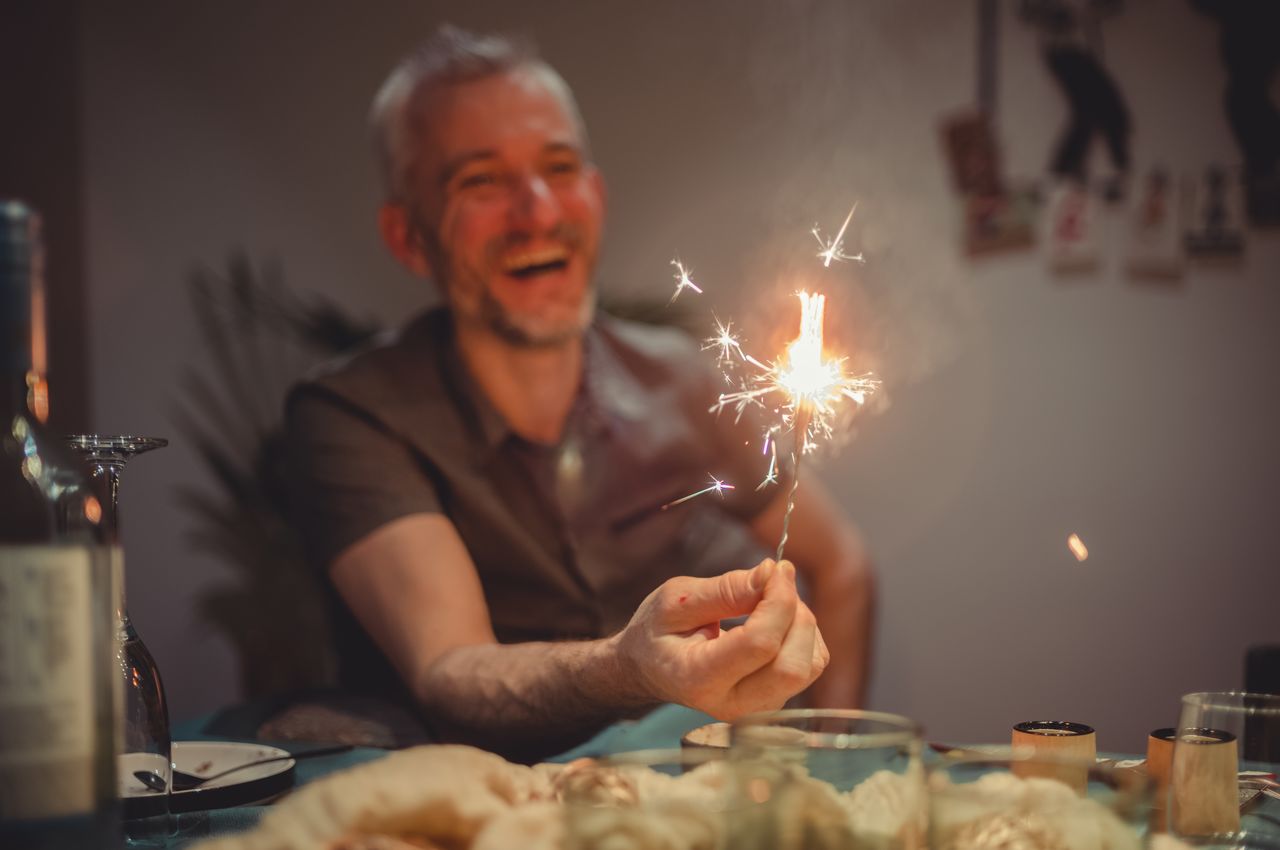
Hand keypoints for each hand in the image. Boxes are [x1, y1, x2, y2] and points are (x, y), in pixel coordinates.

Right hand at [612, 558, 829, 719]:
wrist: (648, 669)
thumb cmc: (657, 632)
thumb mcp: (676, 600)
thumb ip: (724, 590)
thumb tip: (772, 574)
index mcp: (699, 678)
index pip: (761, 644)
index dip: (778, 600)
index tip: (775, 568)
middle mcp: (733, 704)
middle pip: (794, 666)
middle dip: (796, 613)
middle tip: (774, 582)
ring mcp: (756, 708)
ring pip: (809, 665)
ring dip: (802, 622)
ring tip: (770, 601)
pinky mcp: (773, 701)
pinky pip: (811, 665)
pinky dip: (804, 634)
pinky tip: (776, 620)